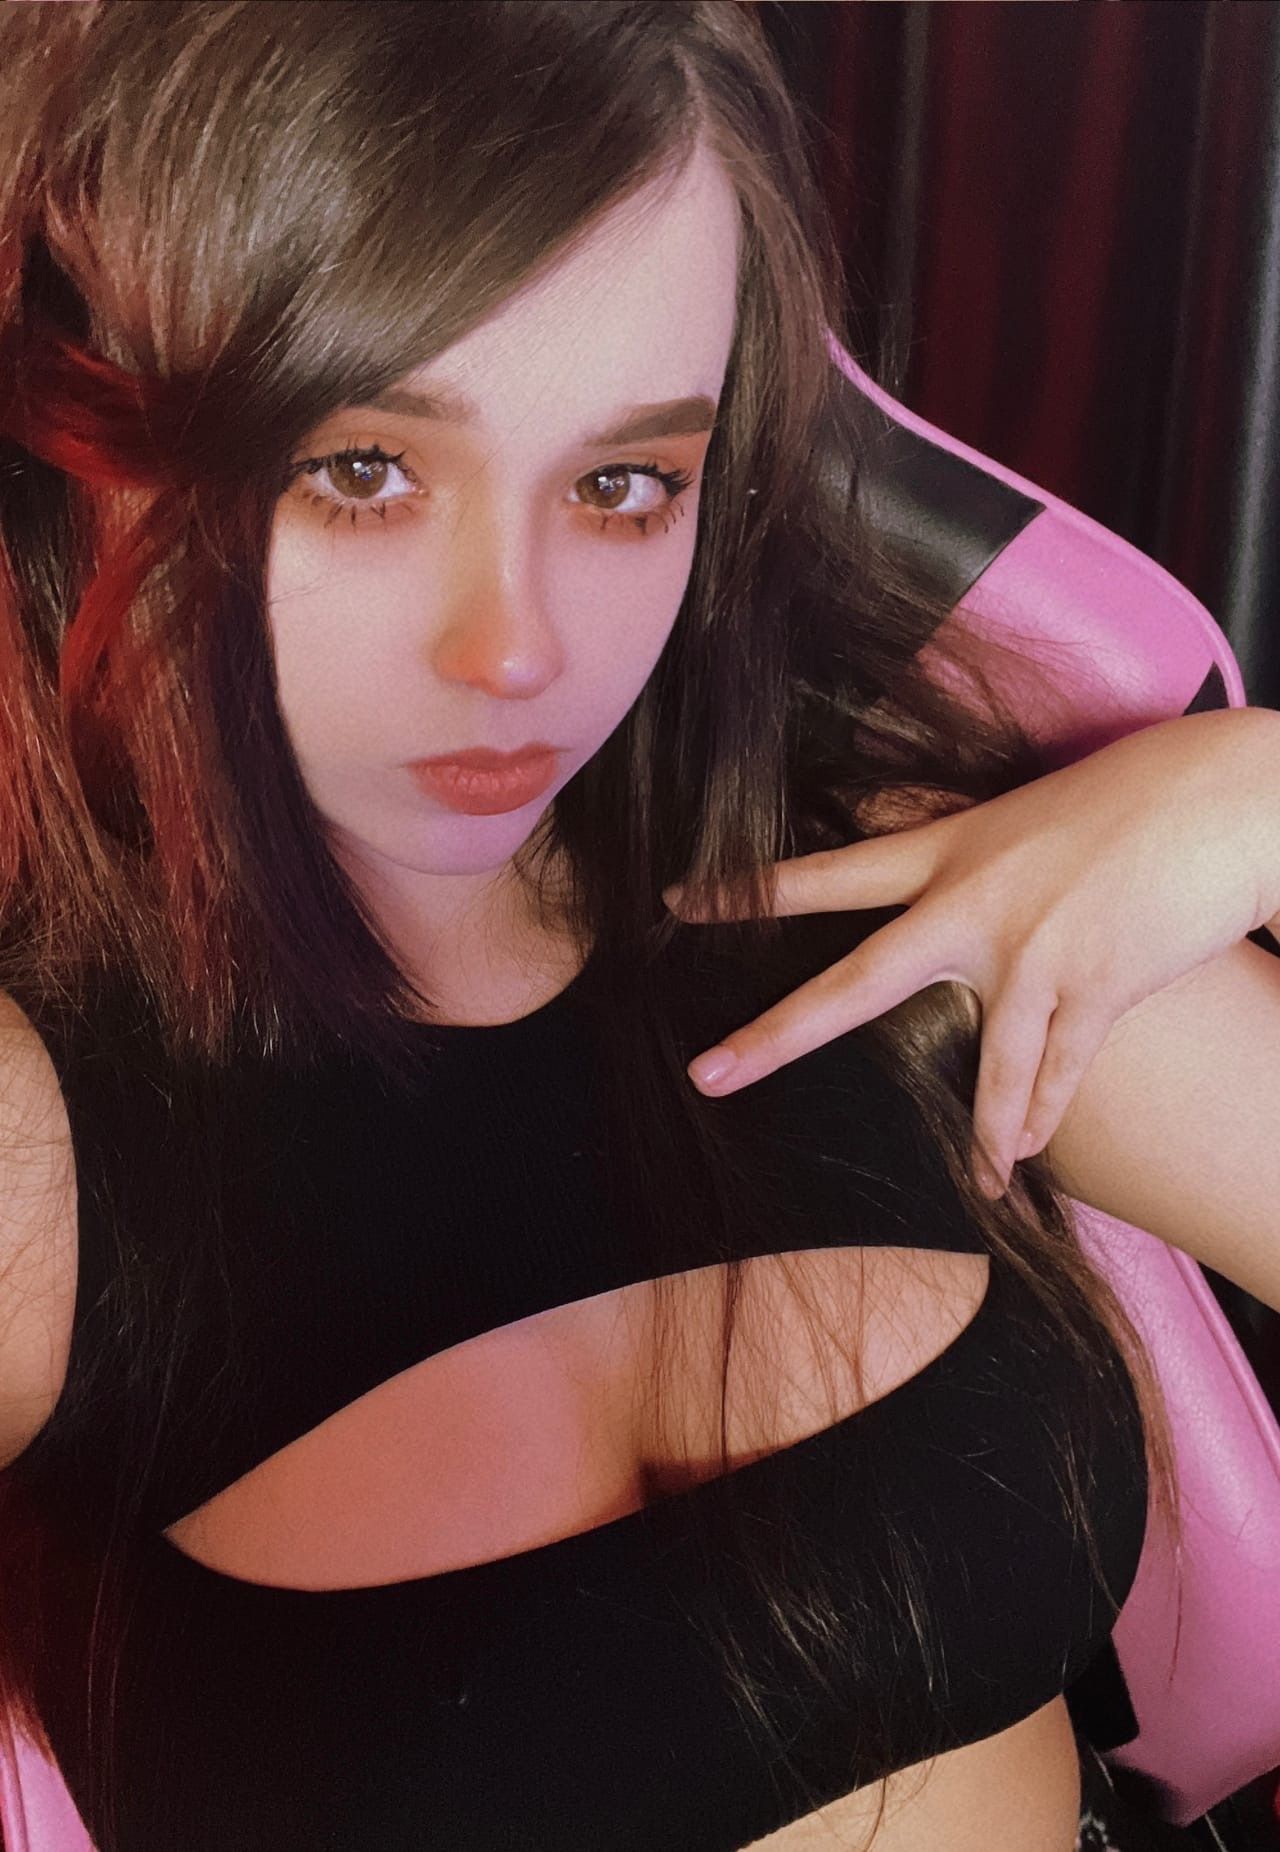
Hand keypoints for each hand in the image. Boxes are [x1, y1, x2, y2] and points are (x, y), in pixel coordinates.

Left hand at [662, 707, 1279, 1199]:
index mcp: (951, 847)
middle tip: (706, 1075)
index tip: (677, 900)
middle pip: (855, 983)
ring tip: (984, 1179)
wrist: (1231, 797)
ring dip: (989, 1133)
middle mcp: (972, 905)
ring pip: (990, 1068)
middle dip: (778, 1034)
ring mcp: (1031, 953)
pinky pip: (1057, 1075)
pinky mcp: (1096, 989)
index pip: (830, 873)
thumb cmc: (1138, 794)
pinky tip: (1029, 1151)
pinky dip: (1044, 1116)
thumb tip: (945, 914)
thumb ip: (973, 866)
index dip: (751, 888)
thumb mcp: (1029, 815)